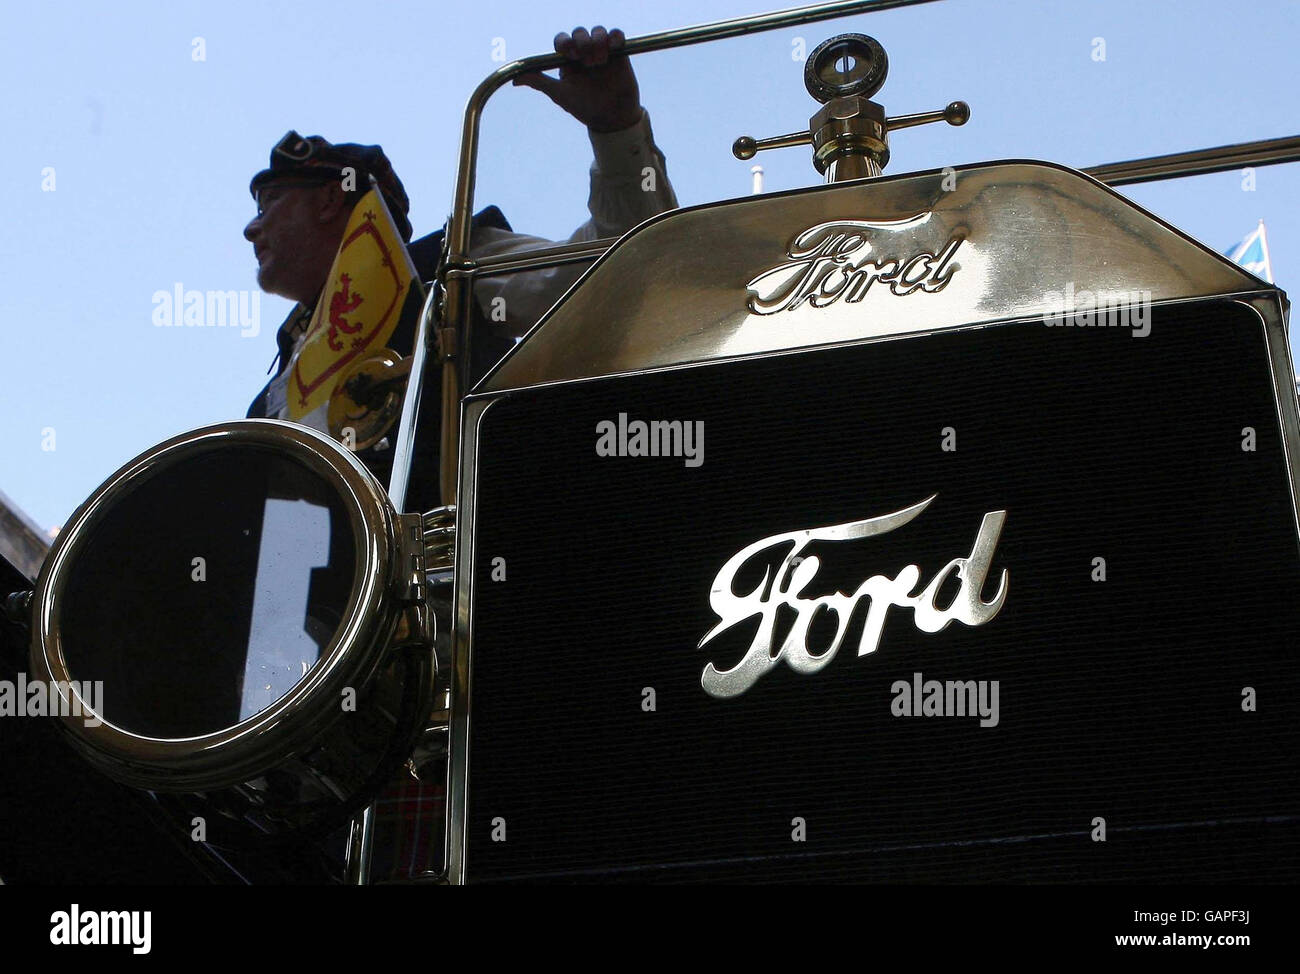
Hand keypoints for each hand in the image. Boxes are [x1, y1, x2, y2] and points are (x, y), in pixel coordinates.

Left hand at [513, 26, 642, 133]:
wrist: (611, 118)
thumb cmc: (584, 107)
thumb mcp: (560, 95)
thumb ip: (539, 83)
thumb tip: (515, 80)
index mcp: (568, 61)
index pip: (562, 41)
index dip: (565, 43)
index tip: (570, 55)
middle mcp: (583, 54)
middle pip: (579, 33)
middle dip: (582, 42)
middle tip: (587, 61)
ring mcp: (602, 52)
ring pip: (597, 31)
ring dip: (597, 41)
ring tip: (599, 61)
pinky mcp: (619, 53)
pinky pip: (616, 35)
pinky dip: (614, 36)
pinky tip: (613, 47)